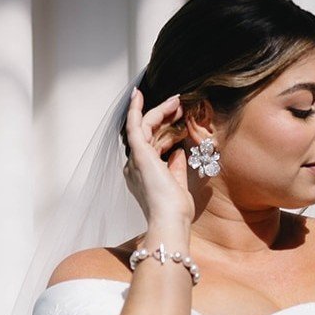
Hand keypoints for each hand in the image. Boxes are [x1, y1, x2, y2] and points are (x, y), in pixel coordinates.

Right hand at [122, 88, 194, 228]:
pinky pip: (134, 126)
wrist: (170, 219)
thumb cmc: (175, 210)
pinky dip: (135, 110)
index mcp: (144, 174)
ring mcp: (135, 159)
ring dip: (160, 111)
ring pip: (144, 126)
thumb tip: (176, 151)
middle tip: (180, 104)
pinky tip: (137, 95)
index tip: (177, 117)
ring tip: (176, 101)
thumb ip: (176, 167)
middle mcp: (135, 165)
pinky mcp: (139, 154)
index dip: (165, 129)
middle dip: (164, 116)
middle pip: (149, 133)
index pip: (154, 144)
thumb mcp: (178, 183)